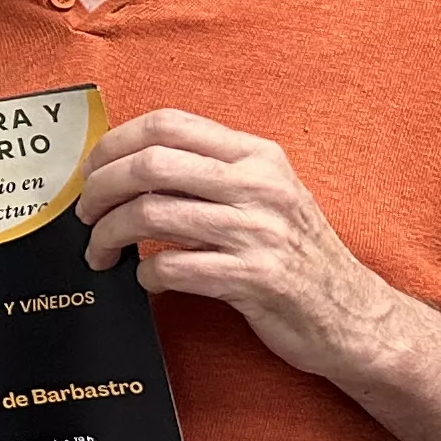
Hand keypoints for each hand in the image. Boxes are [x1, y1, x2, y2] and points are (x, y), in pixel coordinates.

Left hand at [77, 107, 402, 377]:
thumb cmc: (297, 254)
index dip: (114, 144)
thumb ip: (211, 172)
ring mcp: (260, 232)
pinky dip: (145, 276)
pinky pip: (173, 268)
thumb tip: (126, 165)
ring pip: (151, 215)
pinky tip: (147, 281)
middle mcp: (260, 186)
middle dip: (99, 190)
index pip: (167, 124)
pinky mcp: (256, 280)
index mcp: (257, 156)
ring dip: (109, 236)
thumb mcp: (267, 195)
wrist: (355, 316)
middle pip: (149, 165)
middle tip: (85, 215)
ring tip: (101, 253)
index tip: (91, 171)